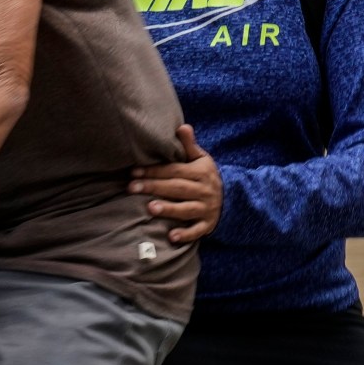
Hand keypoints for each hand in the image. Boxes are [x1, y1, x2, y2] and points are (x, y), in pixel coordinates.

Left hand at [129, 124, 222, 244]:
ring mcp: (207, 208)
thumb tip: (182, 126)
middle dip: (154, 187)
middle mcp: (204, 190)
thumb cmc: (206, 176)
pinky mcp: (208, 225)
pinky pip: (197, 231)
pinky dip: (186, 235)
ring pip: (187, 209)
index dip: (154, 171)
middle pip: (177, 188)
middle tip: (132, 188)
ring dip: (169, 209)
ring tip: (150, 208)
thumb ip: (189, 146)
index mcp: (200, 172)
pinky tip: (171, 237)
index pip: (174, 170)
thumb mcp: (201, 159)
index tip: (134, 171)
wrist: (231, 198)